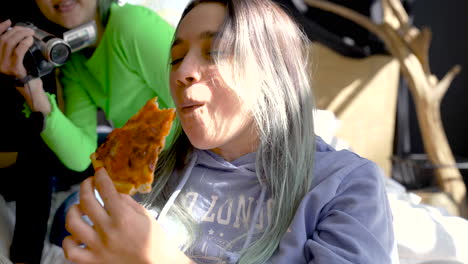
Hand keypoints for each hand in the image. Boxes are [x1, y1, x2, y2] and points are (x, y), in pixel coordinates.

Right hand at [0, 20, 33, 78]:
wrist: (30, 88)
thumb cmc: (24, 72)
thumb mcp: (14, 59)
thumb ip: (12, 48)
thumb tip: (16, 32)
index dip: (0, 27)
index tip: (9, 22)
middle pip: (3, 39)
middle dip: (16, 30)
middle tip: (27, 29)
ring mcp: (3, 65)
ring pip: (9, 43)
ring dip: (21, 35)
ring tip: (30, 33)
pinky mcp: (13, 68)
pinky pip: (18, 52)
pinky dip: (24, 43)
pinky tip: (30, 40)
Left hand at [63, 168, 193, 263]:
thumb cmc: (154, 239)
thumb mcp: (145, 216)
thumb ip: (126, 202)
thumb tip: (112, 189)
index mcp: (123, 218)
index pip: (105, 190)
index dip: (100, 177)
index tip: (100, 172)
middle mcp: (107, 231)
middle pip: (86, 201)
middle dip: (85, 186)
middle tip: (89, 183)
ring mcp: (97, 248)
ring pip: (72, 223)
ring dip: (74, 210)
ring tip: (80, 208)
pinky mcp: (92, 262)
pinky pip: (70, 251)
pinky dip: (69, 241)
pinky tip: (77, 235)